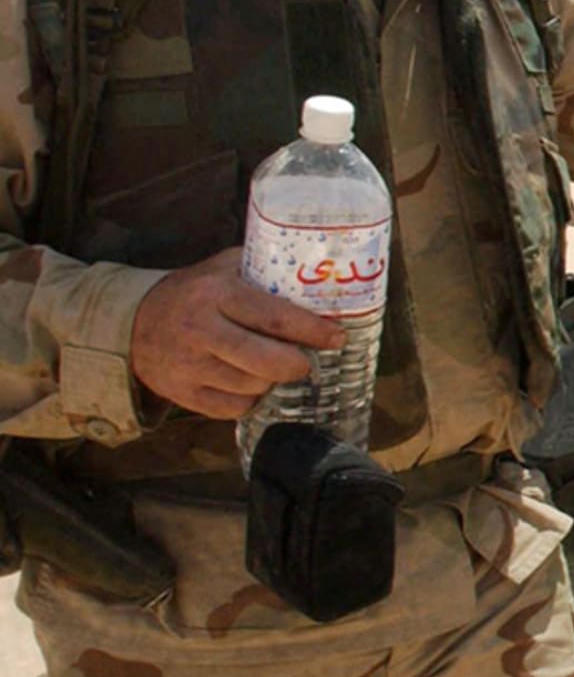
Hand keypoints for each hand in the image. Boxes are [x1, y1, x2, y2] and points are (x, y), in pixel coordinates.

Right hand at [130, 247, 341, 418]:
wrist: (133, 320)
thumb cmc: (193, 290)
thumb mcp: (224, 267)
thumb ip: (265, 270)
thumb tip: (322, 278)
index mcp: (215, 294)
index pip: (274, 318)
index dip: (312, 331)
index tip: (337, 337)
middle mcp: (199, 331)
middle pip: (266, 361)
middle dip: (298, 364)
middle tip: (309, 360)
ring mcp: (187, 366)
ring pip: (252, 386)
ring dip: (274, 380)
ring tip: (275, 366)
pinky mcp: (180, 393)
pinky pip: (232, 408)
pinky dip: (250, 399)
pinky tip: (251, 382)